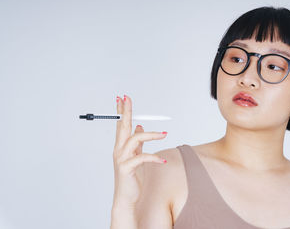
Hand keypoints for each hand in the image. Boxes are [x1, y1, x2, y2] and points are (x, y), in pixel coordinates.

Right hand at [112, 94, 166, 208]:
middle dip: (125, 112)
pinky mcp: (127, 169)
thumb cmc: (131, 177)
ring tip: (164, 134)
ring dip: (150, 134)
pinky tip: (162, 160)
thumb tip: (139, 126)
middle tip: (127, 99)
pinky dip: (153, 157)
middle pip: (123, 127)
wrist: (127, 198)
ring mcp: (121, 159)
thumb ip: (137, 143)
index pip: (120, 125)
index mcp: (121, 147)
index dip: (121, 111)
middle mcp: (118, 150)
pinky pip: (141, 158)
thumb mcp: (135, 156)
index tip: (122, 99)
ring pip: (135, 139)